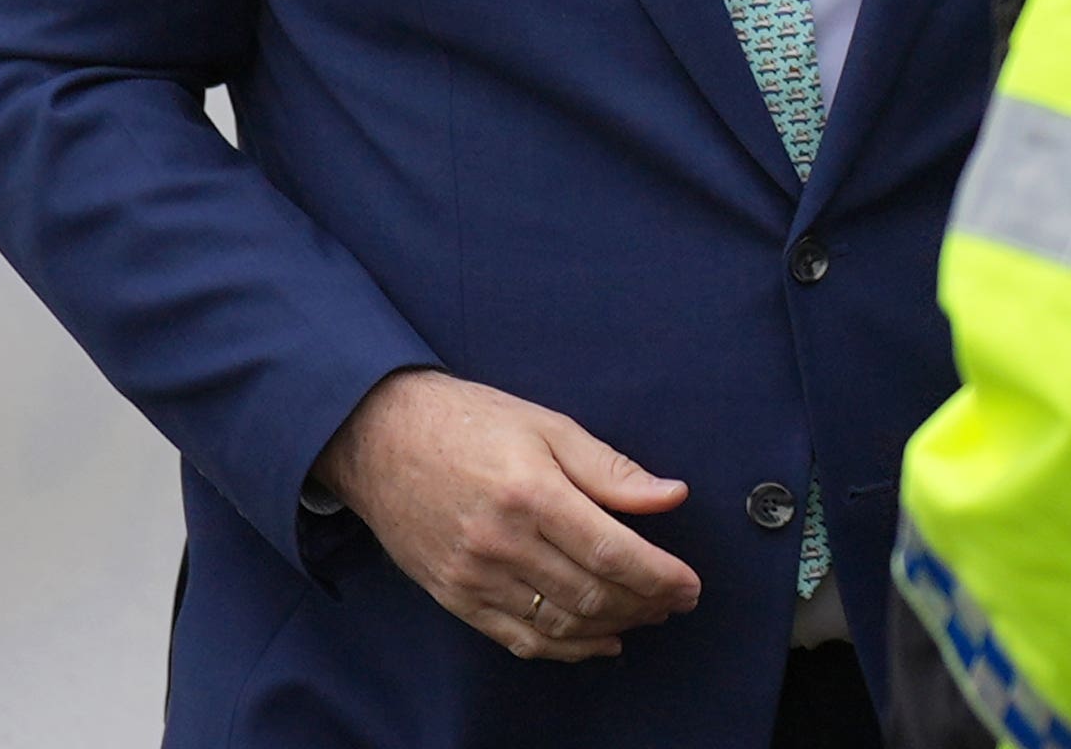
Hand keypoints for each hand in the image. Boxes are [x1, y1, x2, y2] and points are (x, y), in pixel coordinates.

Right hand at [315, 369, 700, 660]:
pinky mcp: (455, 597)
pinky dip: (566, 648)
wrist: (380, 438)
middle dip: (645, 603)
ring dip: (613, 627)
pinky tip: (599, 642)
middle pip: (591, 593)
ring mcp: (474, 576)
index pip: (611, 551)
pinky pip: (519, 639)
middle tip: (677, 601)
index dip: (659, 576)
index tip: (690, 584)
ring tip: (647, 616)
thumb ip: (611, 469)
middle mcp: (502, 542)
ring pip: (560, 623)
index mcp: (531, 493)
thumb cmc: (469, 422)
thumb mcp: (547, 426)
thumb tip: (672, 495)